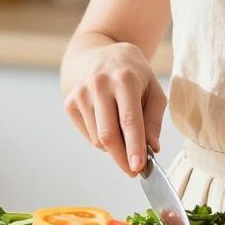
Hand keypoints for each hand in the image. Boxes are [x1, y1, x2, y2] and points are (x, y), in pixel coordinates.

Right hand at [62, 42, 166, 175]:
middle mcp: (100, 84)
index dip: (134, 146)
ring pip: (97, 138)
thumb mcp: (153, 89)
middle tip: (133, 171)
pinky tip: (108, 124)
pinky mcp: (70, 101)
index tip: (138, 167)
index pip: (129, 120)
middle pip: (108, 134)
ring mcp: (81, 92)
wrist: (101, 53)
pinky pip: (87, 134)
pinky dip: (100, 140)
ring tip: (124, 136)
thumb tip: (152, 147)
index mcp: (125, 79)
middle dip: (121, 158)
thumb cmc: (134, 74)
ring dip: (113, 148)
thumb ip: (154, 119)